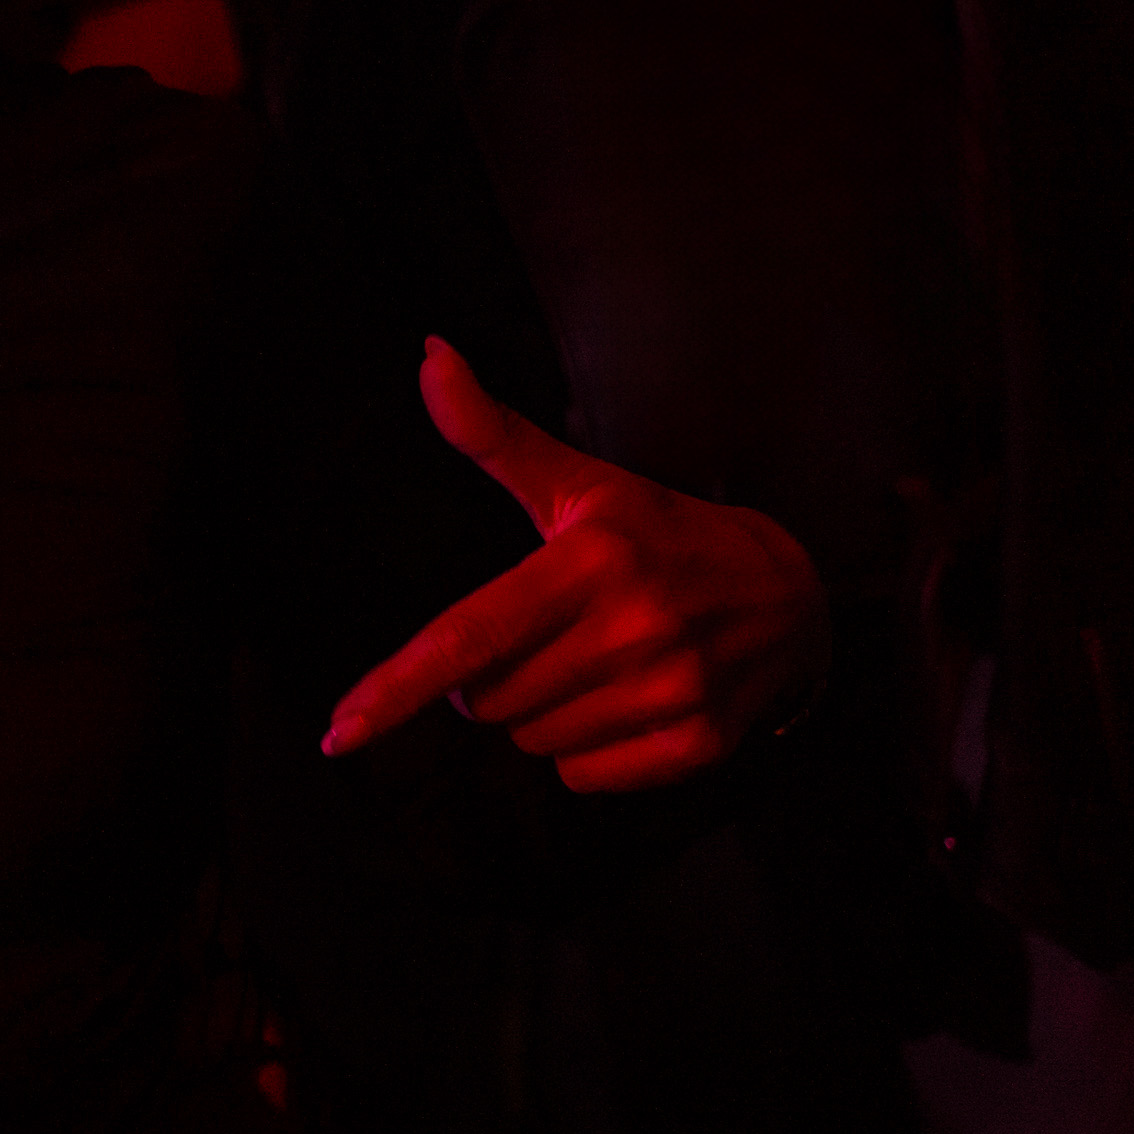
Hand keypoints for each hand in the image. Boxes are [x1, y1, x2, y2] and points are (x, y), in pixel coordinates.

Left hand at [321, 340, 826, 790]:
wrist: (794, 595)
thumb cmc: (660, 534)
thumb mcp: (580, 483)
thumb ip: (493, 432)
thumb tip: (428, 354)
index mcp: (590, 561)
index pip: (471, 636)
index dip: (398, 685)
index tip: (340, 731)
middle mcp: (632, 628)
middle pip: (486, 701)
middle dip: (491, 678)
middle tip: (546, 634)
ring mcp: (671, 691)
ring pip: (531, 741)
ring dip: (540, 713)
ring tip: (594, 661)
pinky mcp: (699, 744)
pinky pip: (582, 779)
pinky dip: (587, 753)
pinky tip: (627, 701)